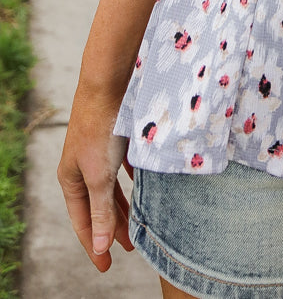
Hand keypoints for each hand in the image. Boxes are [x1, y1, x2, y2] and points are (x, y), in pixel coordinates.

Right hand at [58, 85, 134, 270]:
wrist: (109, 82)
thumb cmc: (101, 127)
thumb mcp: (100, 174)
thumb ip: (102, 209)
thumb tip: (99, 245)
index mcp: (71, 178)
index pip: (83, 221)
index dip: (94, 245)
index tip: (106, 267)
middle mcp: (82, 166)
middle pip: (98, 206)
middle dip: (112, 227)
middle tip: (129, 248)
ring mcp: (98, 151)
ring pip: (111, 187)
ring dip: (124, 206)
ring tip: (138, 224)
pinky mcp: (115, 137)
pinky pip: (123, 167)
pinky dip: (133, 181)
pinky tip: (145, 187)